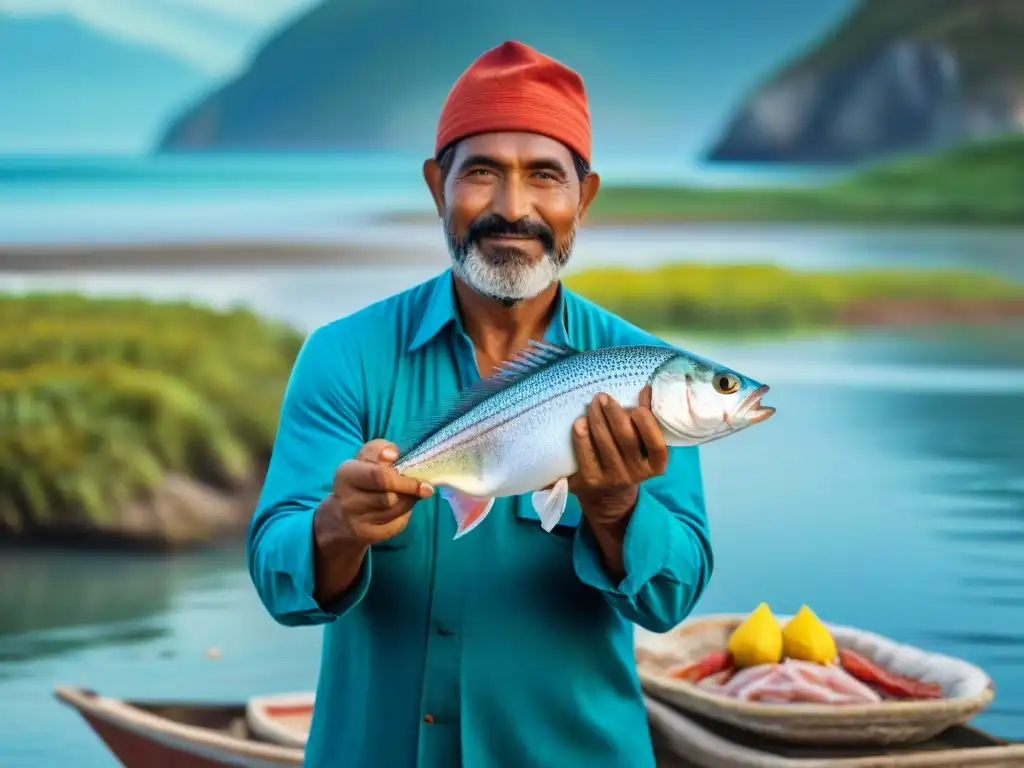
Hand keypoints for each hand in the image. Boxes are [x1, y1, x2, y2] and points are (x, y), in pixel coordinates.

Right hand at [315, 439, 433, 548]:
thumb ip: (379, 449)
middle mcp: (348, 500)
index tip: (422, 481)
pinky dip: (404, 515)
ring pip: (397, 511)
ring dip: (409, 502)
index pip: (379, 477)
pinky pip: (397, 524)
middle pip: (390, 498)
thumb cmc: (360, 480)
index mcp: (346, 475)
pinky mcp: (368, 536)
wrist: (341, 517)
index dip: (404, 480)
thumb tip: (393, 454)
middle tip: (423, 488)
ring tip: (407, 495)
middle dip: (409, 492)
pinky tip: (399, 509)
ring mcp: (357, 521)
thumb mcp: (365, 459)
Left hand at [568, 387, 667, 525]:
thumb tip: (646, 390)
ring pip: (605, 443)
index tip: (637, 408)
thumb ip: (646, 419)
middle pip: (626, 438)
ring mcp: (614, 478)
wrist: (609, 498)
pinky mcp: (592, 480)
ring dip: (596, 419)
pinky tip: (580, 422)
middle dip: (613, 413)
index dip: (647, 425)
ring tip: (592, 403)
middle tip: (603, 397)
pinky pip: (587, 455)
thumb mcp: (642, 445)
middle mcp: (637, 474)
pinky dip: (582, 437)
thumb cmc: (629, 460)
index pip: (656, 445)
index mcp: (655, 465)